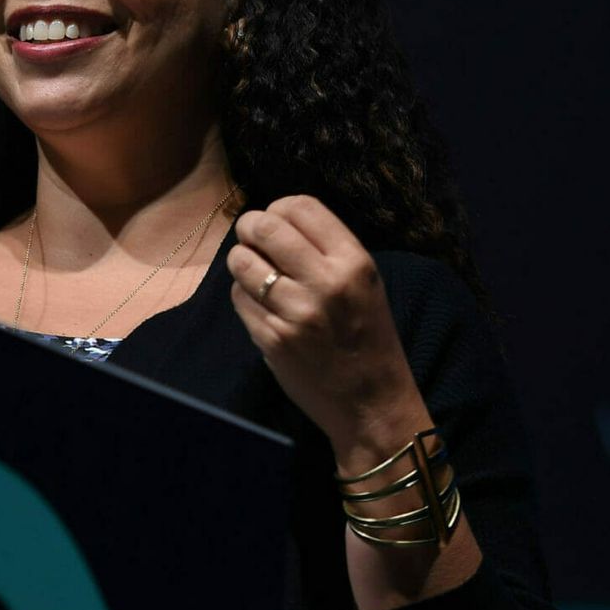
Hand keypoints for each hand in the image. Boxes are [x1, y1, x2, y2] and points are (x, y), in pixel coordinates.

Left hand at [226, 195, 428, 463]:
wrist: (370, 402)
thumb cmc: (367, 337)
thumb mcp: (364, 284)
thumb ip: (325, 251)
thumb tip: (274, 220)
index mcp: (354, 262)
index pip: (300, 206)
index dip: (278, 208)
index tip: (275, 220)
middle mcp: (325, 282)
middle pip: (264, 227)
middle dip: (250, 228)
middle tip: (251, 238)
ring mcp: (296, 311)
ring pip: (242, 261)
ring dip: (241, 261)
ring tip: (254, 271)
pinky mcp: (272, 338)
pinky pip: (239, 297)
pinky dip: (243, 296)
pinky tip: (261, 306)